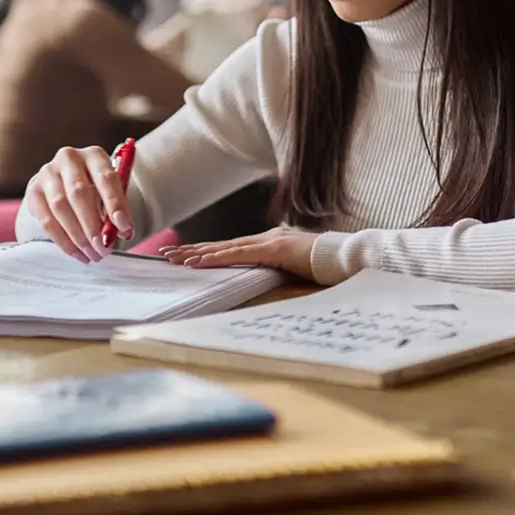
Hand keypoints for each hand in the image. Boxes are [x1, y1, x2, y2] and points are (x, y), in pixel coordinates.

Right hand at [25, 146, 133, 263]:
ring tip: (93, 254)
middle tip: (104, 248)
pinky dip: (63, 241)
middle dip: (93, 225)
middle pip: (78, 192)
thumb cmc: (98, 189)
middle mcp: (69, 158)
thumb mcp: (112, 193)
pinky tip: (77, 253)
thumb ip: (117, 210)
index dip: (115, 204)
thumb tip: (122, 233)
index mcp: (94, 155)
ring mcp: (47, 173)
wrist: (68, 183)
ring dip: (78, 236)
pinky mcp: (33, 190)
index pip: (105, 178)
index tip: (124, 228)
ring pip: (60, 207)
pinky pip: (46, 220)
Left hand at [161, 227, 315, 281]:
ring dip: (197, 254)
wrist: (348, 257)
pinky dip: (216, 258)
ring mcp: (271, 240)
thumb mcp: (298, 268)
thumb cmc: (327, 266)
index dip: (209, 252)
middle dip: (194, 250)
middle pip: (223, 244)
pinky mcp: (275, 248)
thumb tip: (267, 278)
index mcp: (272, 241)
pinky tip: (198, 262)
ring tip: (174, 259)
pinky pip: (239, 254)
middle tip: (167, 255)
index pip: (233, 247)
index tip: (186, 257)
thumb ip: (280, 269)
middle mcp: (267, 237)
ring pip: (226, 247)